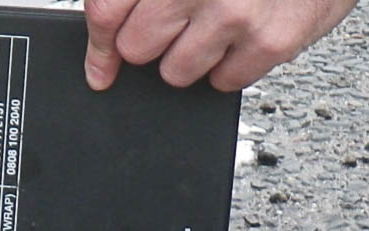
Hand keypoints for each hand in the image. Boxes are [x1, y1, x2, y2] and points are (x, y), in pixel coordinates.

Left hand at [84, 0, 357, 91]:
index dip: (98, 43)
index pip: (108, 10)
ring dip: (190, 57)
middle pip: (137, 48)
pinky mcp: (269, 41)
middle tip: (183, 23)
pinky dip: (230, 66)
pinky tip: (245, 34)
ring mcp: (234, 14)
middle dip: (153, 42)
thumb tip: (106, 23)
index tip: (99, 67)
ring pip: (176, 72)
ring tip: (218, 24)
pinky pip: (223, 82)